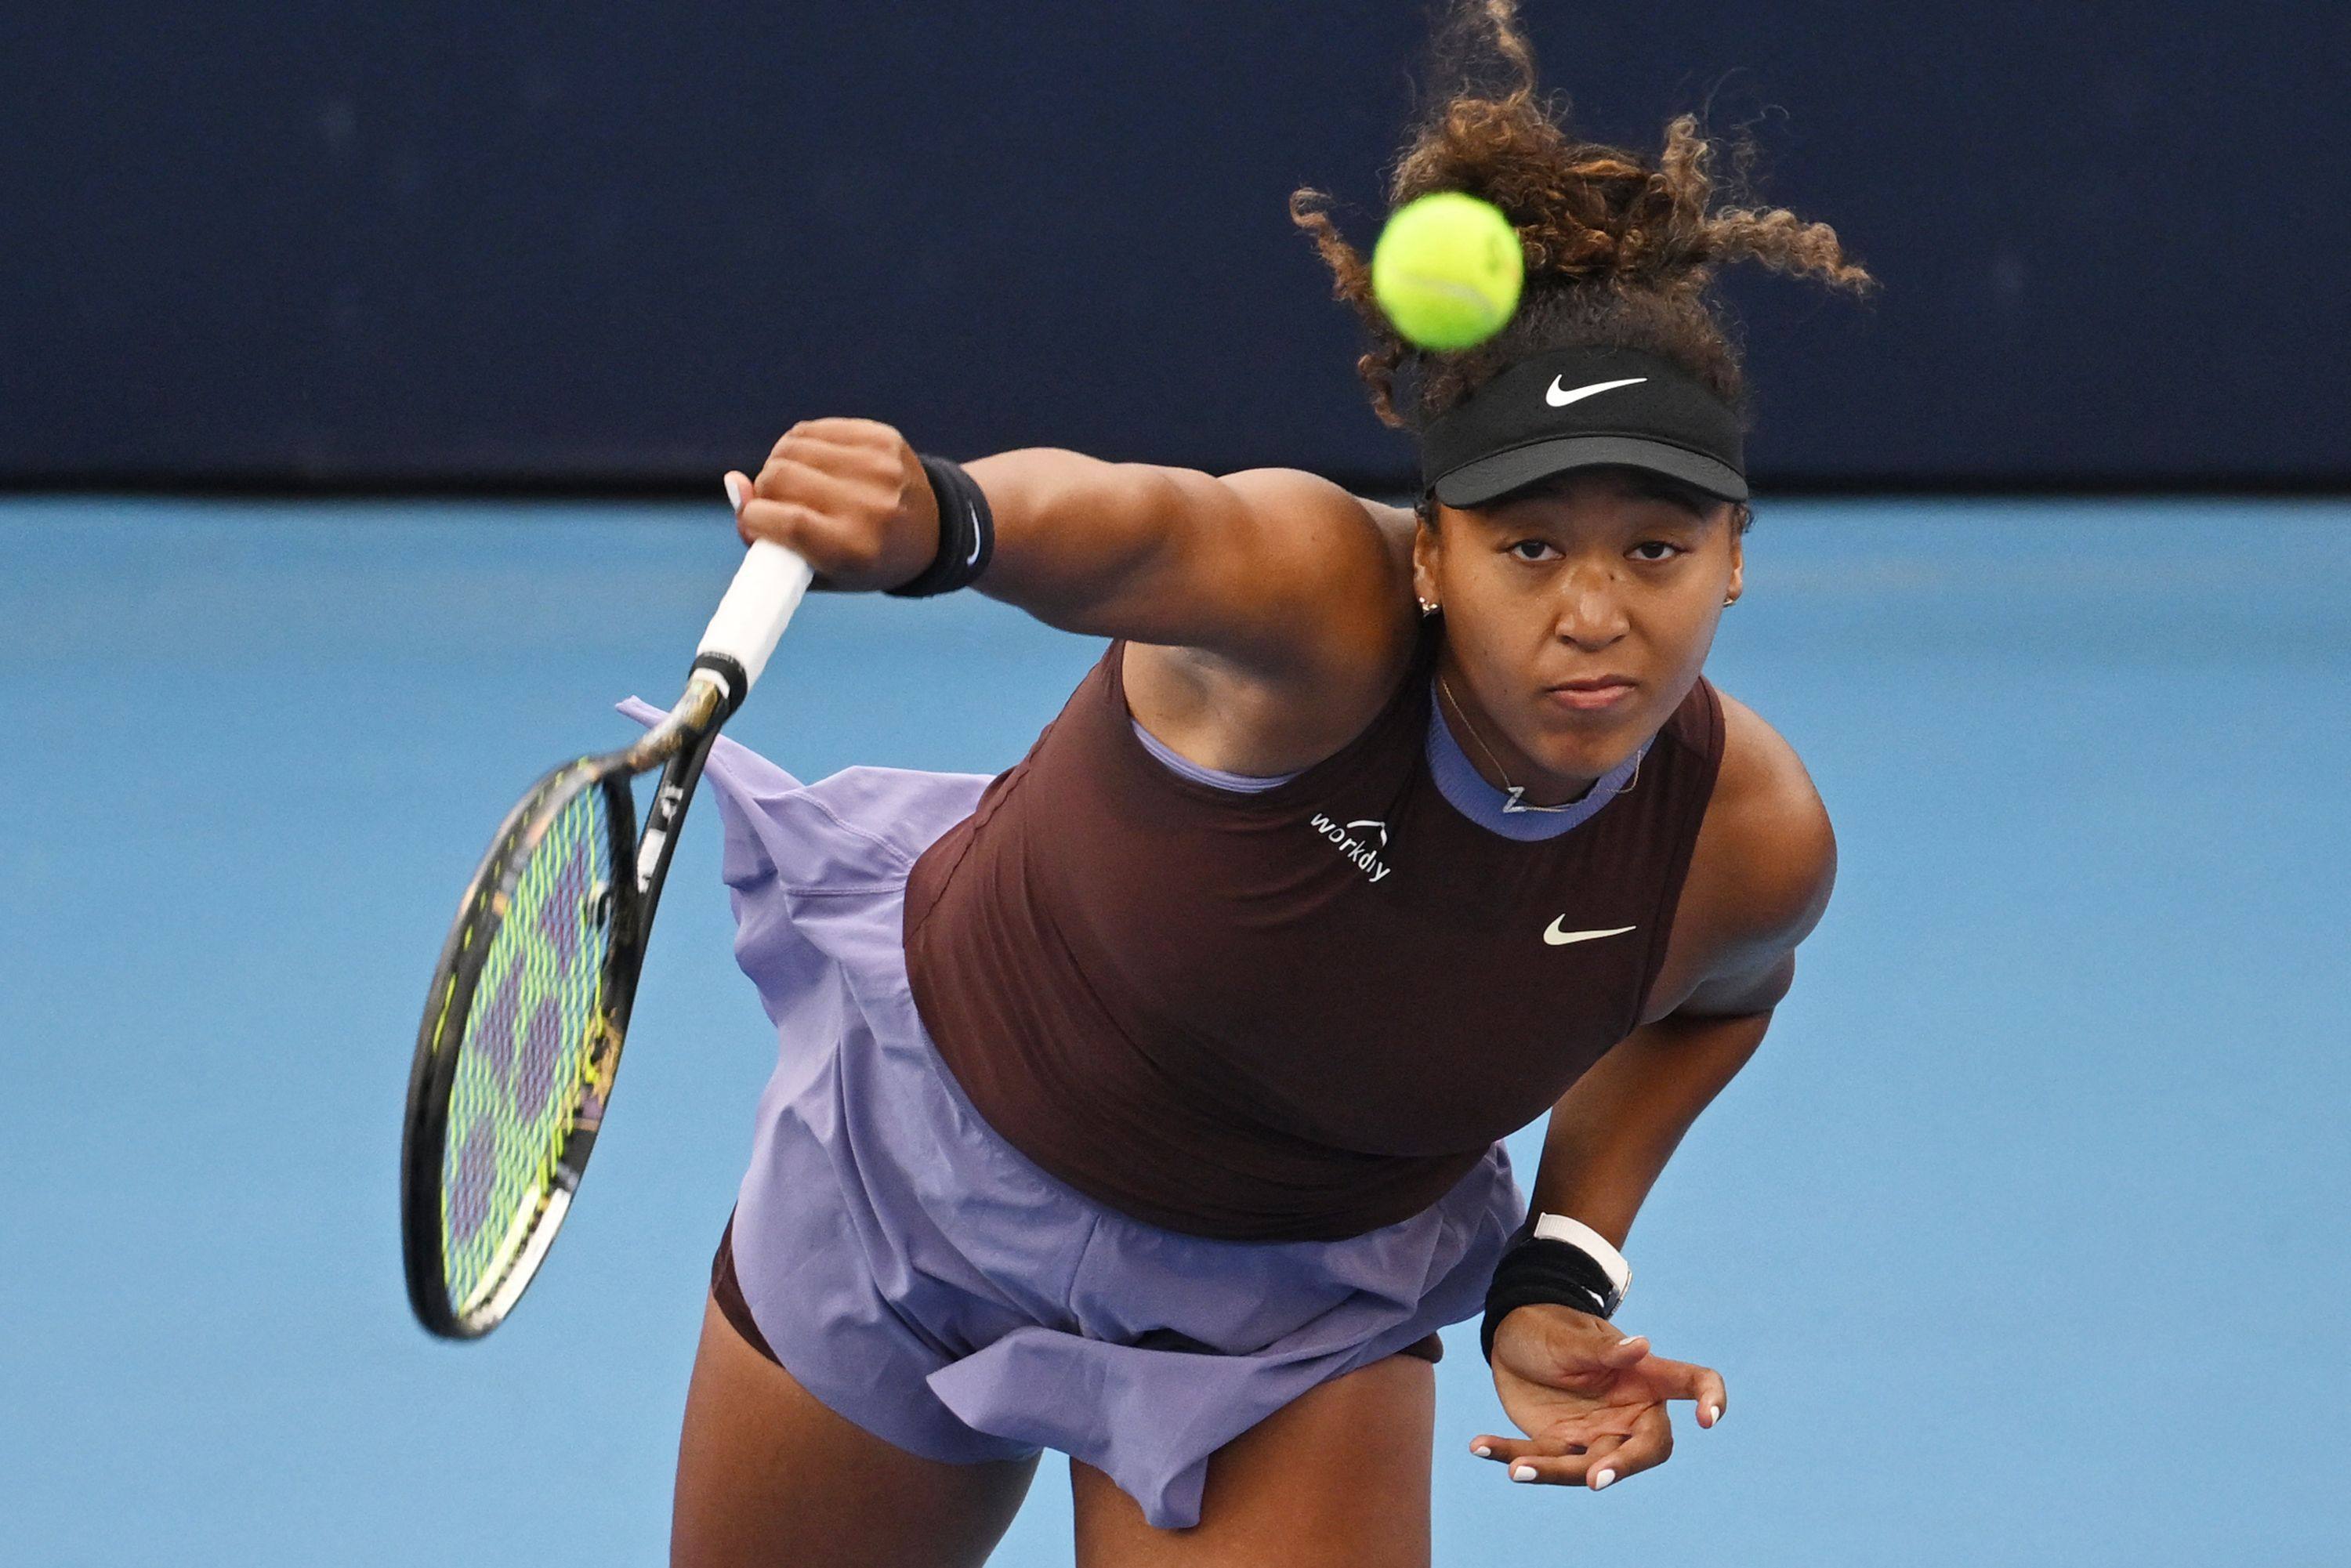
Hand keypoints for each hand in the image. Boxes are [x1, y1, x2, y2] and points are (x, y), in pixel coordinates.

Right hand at [723, 418, 938, 591]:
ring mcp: (880, 466)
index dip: (755, 519)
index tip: (754, 522)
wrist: (934, 531)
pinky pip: (813, 428)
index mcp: (856, 550)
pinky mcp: (882, 438)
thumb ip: (768, 539)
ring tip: (795, 483)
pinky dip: (801, 445)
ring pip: (791, 446)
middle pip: (781, 477)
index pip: (786, 522)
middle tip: (777, 503)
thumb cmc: (864, 560)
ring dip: (780, 464)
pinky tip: (812, 463)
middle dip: (766, 490)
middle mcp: (872, 506)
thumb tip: (734, 481)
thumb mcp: (818, 570)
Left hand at [1472, 1304, 1726, 1492]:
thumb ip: (1604, 1350)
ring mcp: (1593, 1433)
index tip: (1707, 1417)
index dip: (1709, 1397)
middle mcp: (1626, 1411)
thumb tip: (1641, 1347)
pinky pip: (1538, 1459)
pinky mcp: (1557, 1444)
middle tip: (1593, 1478)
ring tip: (1517, 1471)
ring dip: (1553, 1472)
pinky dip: (1508, 1455)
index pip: (1690, 1382)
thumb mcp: (1571, 1336)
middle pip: (1643, 1449)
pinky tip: (1478, 1445)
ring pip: (1586, 1467)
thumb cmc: (1551, 1327)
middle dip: (1622, 1466)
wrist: (1512, 1335)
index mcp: (1642, 1376)